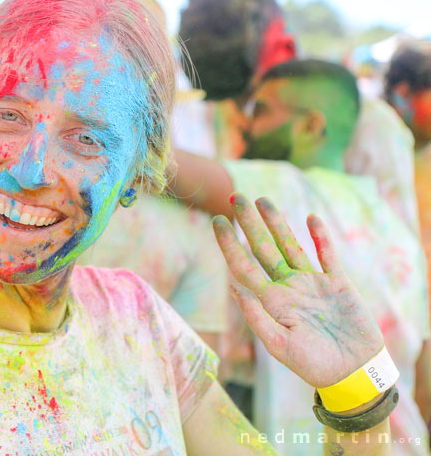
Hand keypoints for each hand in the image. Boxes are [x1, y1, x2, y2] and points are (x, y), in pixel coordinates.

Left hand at [212, 193, 383, 387]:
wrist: (353, 374)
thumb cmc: (314, 365)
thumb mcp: (279, 345)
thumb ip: (257, 316)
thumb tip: (234, 288)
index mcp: (271, 301)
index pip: (243, 266)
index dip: (229, 244)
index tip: (217, 221)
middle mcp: (288, 287)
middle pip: (263, 248)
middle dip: (249, 223)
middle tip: (236, 196)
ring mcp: (312, 283)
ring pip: (290, 245)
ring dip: (278, 223)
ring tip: (263, 199)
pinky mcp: (338, 284)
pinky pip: (327, 255)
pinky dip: (320, 237)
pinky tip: (310, 218)